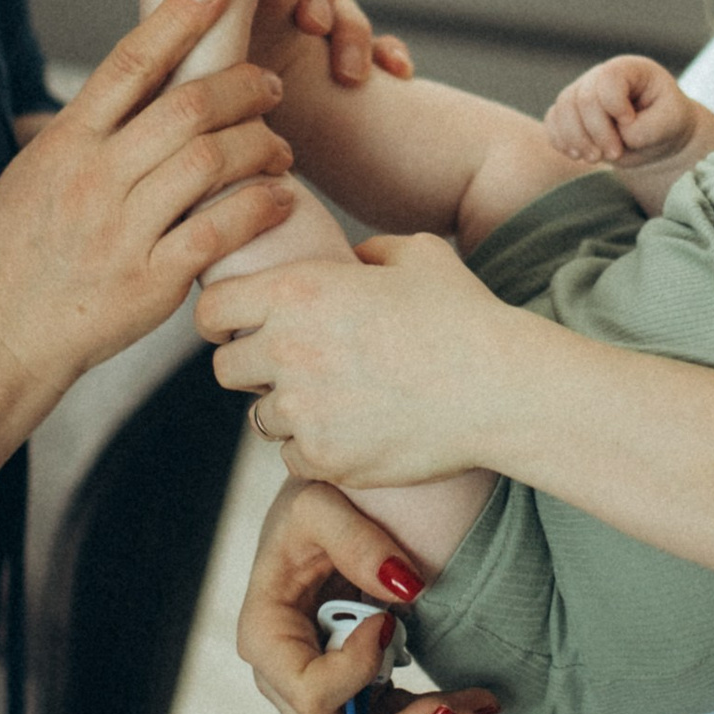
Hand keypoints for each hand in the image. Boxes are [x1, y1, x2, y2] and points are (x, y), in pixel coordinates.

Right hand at [0, 0, 295, 404]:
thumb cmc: (13, 257)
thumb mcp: (32, 177)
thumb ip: (85, 135)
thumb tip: (130, 86)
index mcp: (64, 144)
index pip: (129, 63)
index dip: (179, 16)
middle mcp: (92, 178)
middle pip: (186, 107)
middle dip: (242, 86)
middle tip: (270, 83)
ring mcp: (121, 230)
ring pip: (210, 163)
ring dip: (260, 145)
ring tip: (280, 147)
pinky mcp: (148, 282)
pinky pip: (219, 232)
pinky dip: (259, 207)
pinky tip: (280, 198)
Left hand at [200, 228, 522, 488]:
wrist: (501, 386)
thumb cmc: (465, 316)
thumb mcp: (418, 256)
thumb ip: (370, 253)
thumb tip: (354, 261)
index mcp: (298, 290)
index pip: (212, 309)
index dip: (219, 321)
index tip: (232, 330)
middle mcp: (288, 348)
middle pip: (225, 369)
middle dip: (251, 370)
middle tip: (289, 371)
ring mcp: (303, 408)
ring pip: (260, 419)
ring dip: (286, 412)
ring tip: (333, 404)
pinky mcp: (324, 457)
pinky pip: (292, 459)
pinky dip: (313, 451)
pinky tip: (352, 434)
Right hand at [236, 479, 497, 713]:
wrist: (325, 516)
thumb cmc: (312, 504)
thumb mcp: (320, 503)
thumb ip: (354, 539)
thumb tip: (406, 589)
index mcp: (266, 637)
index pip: (309, 689)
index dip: (354, 670)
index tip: (389, 620)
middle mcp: (284, 680)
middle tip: (453, 713)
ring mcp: (320, 696)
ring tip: (476, 710)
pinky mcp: (355, 697)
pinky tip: (475, 704)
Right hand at [545, 53, 698, 169]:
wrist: (656, 137)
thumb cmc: (666, 122)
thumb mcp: (670, 123)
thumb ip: (648, 128)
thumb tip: (619, 134)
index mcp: (629, 70)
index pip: (608, 78)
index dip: (615, 105)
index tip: (630, 122)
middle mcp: (600, 77)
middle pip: (583, 99)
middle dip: (597, 131)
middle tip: (615, 153)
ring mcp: (581, 93)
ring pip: (562, 110)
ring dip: (576, 139)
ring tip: (595, 158)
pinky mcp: (569, 113)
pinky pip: (552, 122)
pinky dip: (561, 141)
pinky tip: (578, 154)